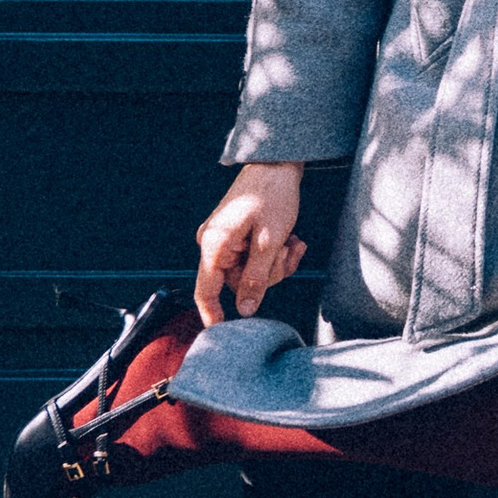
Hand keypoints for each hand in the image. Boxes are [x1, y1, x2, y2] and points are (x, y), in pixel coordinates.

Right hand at [196, 163, 307, 322]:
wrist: (278, 163)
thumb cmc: (272, 194)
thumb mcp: (270, 241)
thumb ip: (257, 279)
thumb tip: (246, 311)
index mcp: (214, 244)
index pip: (206, 290)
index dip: (213, 315)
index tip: (222, 334)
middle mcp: (214, 244)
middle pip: (238, 282)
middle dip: (269, 275)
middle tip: (288, 253)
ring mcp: (225, 240)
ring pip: (252, 272)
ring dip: (277, 263)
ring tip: (292, 242)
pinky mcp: (237, 236)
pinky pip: (255, 258)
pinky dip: (275, 254)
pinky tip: (291, 239)